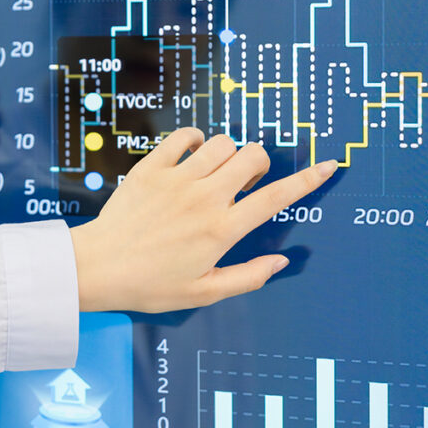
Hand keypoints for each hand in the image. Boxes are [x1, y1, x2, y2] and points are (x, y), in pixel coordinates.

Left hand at [71, 129, 337, 312]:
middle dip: (260, 163)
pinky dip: (195, 138)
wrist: (98, 268)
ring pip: (222, 143)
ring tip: (215, 172)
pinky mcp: (151, 167)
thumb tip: (282, 261)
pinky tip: (192, 154)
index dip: (308, 179)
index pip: (275, 198)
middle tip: (245, 181)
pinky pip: (184, 136)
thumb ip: (248, 276)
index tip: (329, 165)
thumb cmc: (150, 285)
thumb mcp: (204, 291)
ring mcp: (177, 179)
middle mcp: (204, 198)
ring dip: (228, 153)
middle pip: (252, 157)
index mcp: (222, 230)